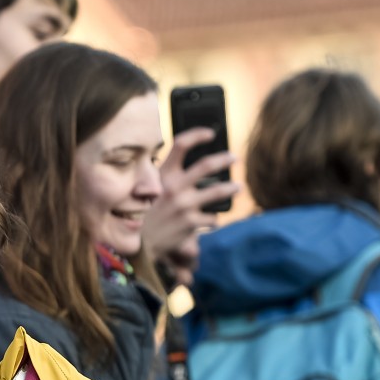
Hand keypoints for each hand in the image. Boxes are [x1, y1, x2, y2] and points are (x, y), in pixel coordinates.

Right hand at [144, 127, 239, 282]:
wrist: (141, 245)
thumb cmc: (147, 216)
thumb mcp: (152, 193)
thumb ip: (170, 181)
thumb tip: (192, 172)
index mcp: (163, 176)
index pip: (180, 145)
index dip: (196, 135)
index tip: (210, 134)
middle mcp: (175, 187)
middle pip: (206, 165)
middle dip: (224, 159)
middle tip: (234, 158)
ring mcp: (185, 205)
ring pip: (219, 191)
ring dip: (232, 188)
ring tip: (239, 187)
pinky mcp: (192, 222)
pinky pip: (212, 218)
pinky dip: (212, 220)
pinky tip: (208, 222)